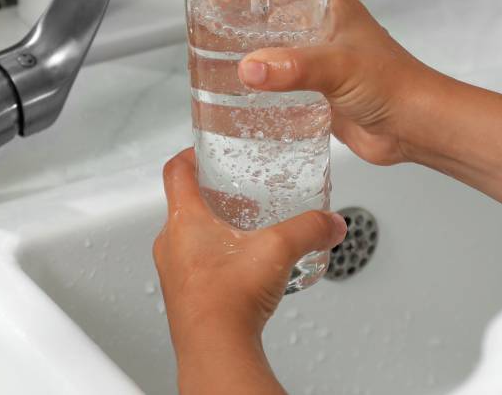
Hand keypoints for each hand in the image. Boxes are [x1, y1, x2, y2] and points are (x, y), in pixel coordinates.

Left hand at [153, 149, 346, 386]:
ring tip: (245, 230)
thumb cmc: (227, 301)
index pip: (175, 171)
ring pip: (189, 237)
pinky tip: (244, 267)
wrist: (217, 351)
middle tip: (236, 191)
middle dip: (212, 194)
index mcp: (184, 221)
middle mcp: (171, 244)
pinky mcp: (185, 297)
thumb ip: (310, 229)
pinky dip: (216, 258)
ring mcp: (174, 273)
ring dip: (214, 228)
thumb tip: (330, 223)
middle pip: (184, 204)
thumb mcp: (279, 249)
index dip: (190, 155)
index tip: (205, 150)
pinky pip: (195, 266)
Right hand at [237, 0, 445, 165]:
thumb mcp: (340, 66)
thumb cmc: (396, 84)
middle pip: (279, 11)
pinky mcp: (318, 94)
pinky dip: (264, 85)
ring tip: (217, 53)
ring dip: (253, 50)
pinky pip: (283, 84)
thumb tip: (251, 68)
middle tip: (213, 16)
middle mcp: (324, 31)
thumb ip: (295, 67)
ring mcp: (320, 63)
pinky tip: (242, 92)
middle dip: (248, 13)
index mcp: (333, 8)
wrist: (415, 127)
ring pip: (278, 48)